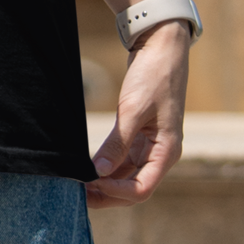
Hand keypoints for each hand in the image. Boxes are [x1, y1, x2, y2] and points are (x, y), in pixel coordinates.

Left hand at [88, 20, 188, 206]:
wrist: (162, 49)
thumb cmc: (154, 77)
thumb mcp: (133, 110)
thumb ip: (117, 144)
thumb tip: (98, 172)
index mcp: (167, 152)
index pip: (142, 189)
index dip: (115, 192)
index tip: (90, 183)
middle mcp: (160, 155)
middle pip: (133, 189)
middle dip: (106, 194)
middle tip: (77, 194)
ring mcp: (149, 147)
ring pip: (126, 178)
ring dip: (103, 183)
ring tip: (78, 183)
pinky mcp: (139, 138)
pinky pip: (122, 162)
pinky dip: (105, 168)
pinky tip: (87, 168)